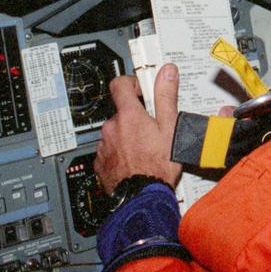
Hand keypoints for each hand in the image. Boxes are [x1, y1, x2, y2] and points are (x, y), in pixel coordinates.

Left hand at [93, 64, 181, 193]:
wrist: (142, 199)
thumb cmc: (158, 167)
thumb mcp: (170, 128)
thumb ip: (166, 97)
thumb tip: (167, 72)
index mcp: (129, 116)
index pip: (119, 84)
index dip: (131, 83)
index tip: (141, 90)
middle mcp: (111, 128)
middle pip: (120, 112)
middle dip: (134, 117)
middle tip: (152, 130)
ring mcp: (104, 146)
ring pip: (115, 132)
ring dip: (126, 136)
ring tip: (144, 150)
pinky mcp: (100, 163)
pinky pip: (109, 150)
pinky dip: (119, 153)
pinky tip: (134, 162)